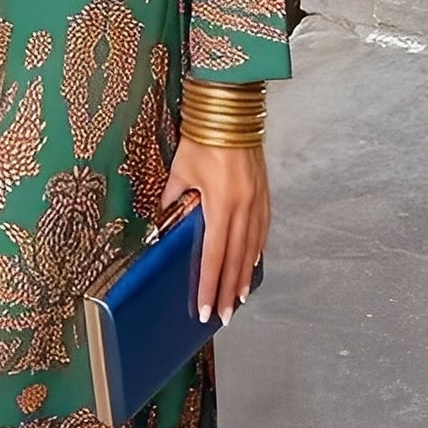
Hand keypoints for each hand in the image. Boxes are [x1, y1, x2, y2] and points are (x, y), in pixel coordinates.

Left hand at [159, 136, 269, 326]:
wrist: (231, 110)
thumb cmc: (203, 138)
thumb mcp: (180, 171)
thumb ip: (174, 200)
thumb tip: (164, 221)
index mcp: (220, 205)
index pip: (213, 256)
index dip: (209, 285)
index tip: (204, 308)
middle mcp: (243, 208)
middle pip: (235, 260)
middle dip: (228, 291)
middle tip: (223, 316)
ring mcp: (257, 201)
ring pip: (251, 248)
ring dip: (244, 276)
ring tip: (238, 299)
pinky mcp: (263, 193)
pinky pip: (261, 230)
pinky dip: (256, 250)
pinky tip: (252, 264)